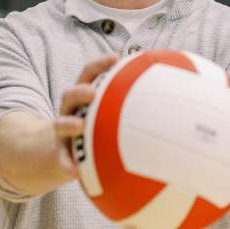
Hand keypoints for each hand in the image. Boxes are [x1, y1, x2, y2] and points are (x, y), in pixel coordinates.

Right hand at [54, 53, 117, 175]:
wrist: (60, 153)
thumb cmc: (94, 129)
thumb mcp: (105, 113)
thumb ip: (127, 105)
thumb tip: (169, 96)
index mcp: (84, 97)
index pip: (88, 74)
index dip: (100, 64)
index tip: (116, 58)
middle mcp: (70, 110)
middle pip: (70, 95)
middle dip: (81, 91)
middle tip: (93, 93)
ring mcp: (62, 132)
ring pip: (61, 124)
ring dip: (70, 123)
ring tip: (80, 126)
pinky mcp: (60, 153)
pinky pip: (62, 159)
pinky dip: (67, 164)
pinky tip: (74, 171)